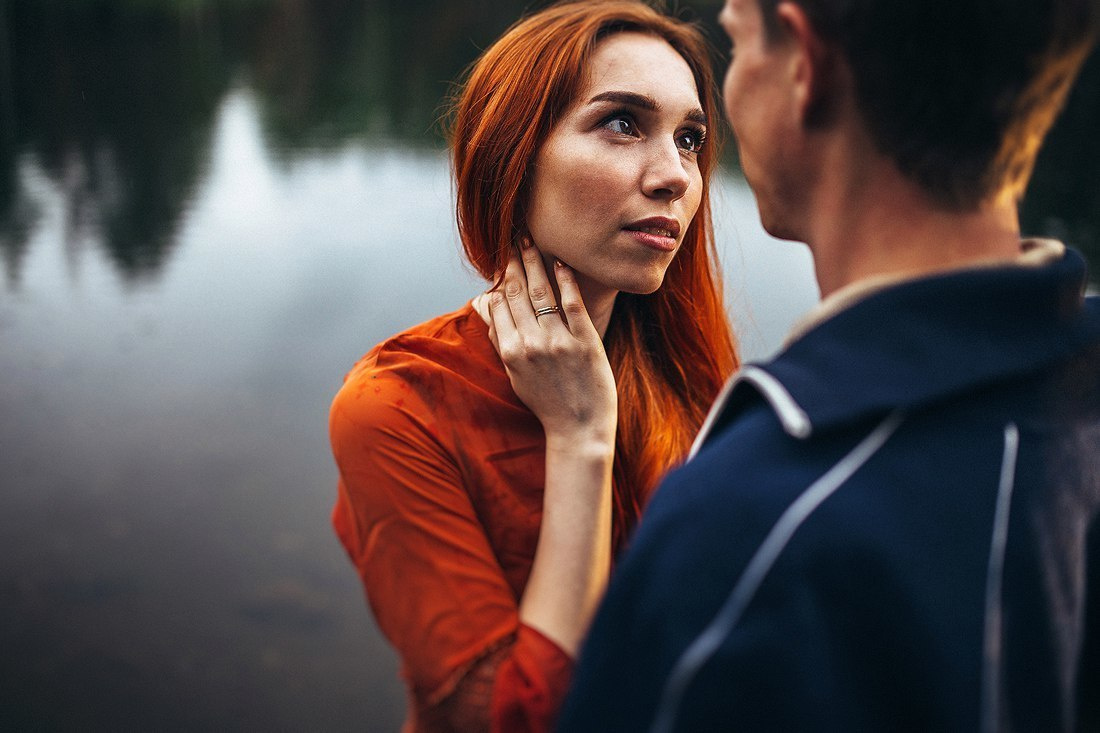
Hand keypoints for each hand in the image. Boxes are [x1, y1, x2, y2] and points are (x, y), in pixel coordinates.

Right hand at [486, 240, 616, 451]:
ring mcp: (558, 342)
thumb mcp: (516, 376)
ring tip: (531, 241)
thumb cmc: (547, 404)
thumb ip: (502, 342)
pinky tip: (561, 263)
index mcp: (510, 352)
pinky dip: (566, 281)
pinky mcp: (585, 342)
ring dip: (535, 262)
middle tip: (513, 237)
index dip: (498, 277)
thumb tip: (488, 310)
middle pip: (517, 292)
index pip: (499, 303)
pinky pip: (573, 304)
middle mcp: (530, 344)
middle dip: (513, 261)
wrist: (579, 430)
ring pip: (541, 292)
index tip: (500, 256)